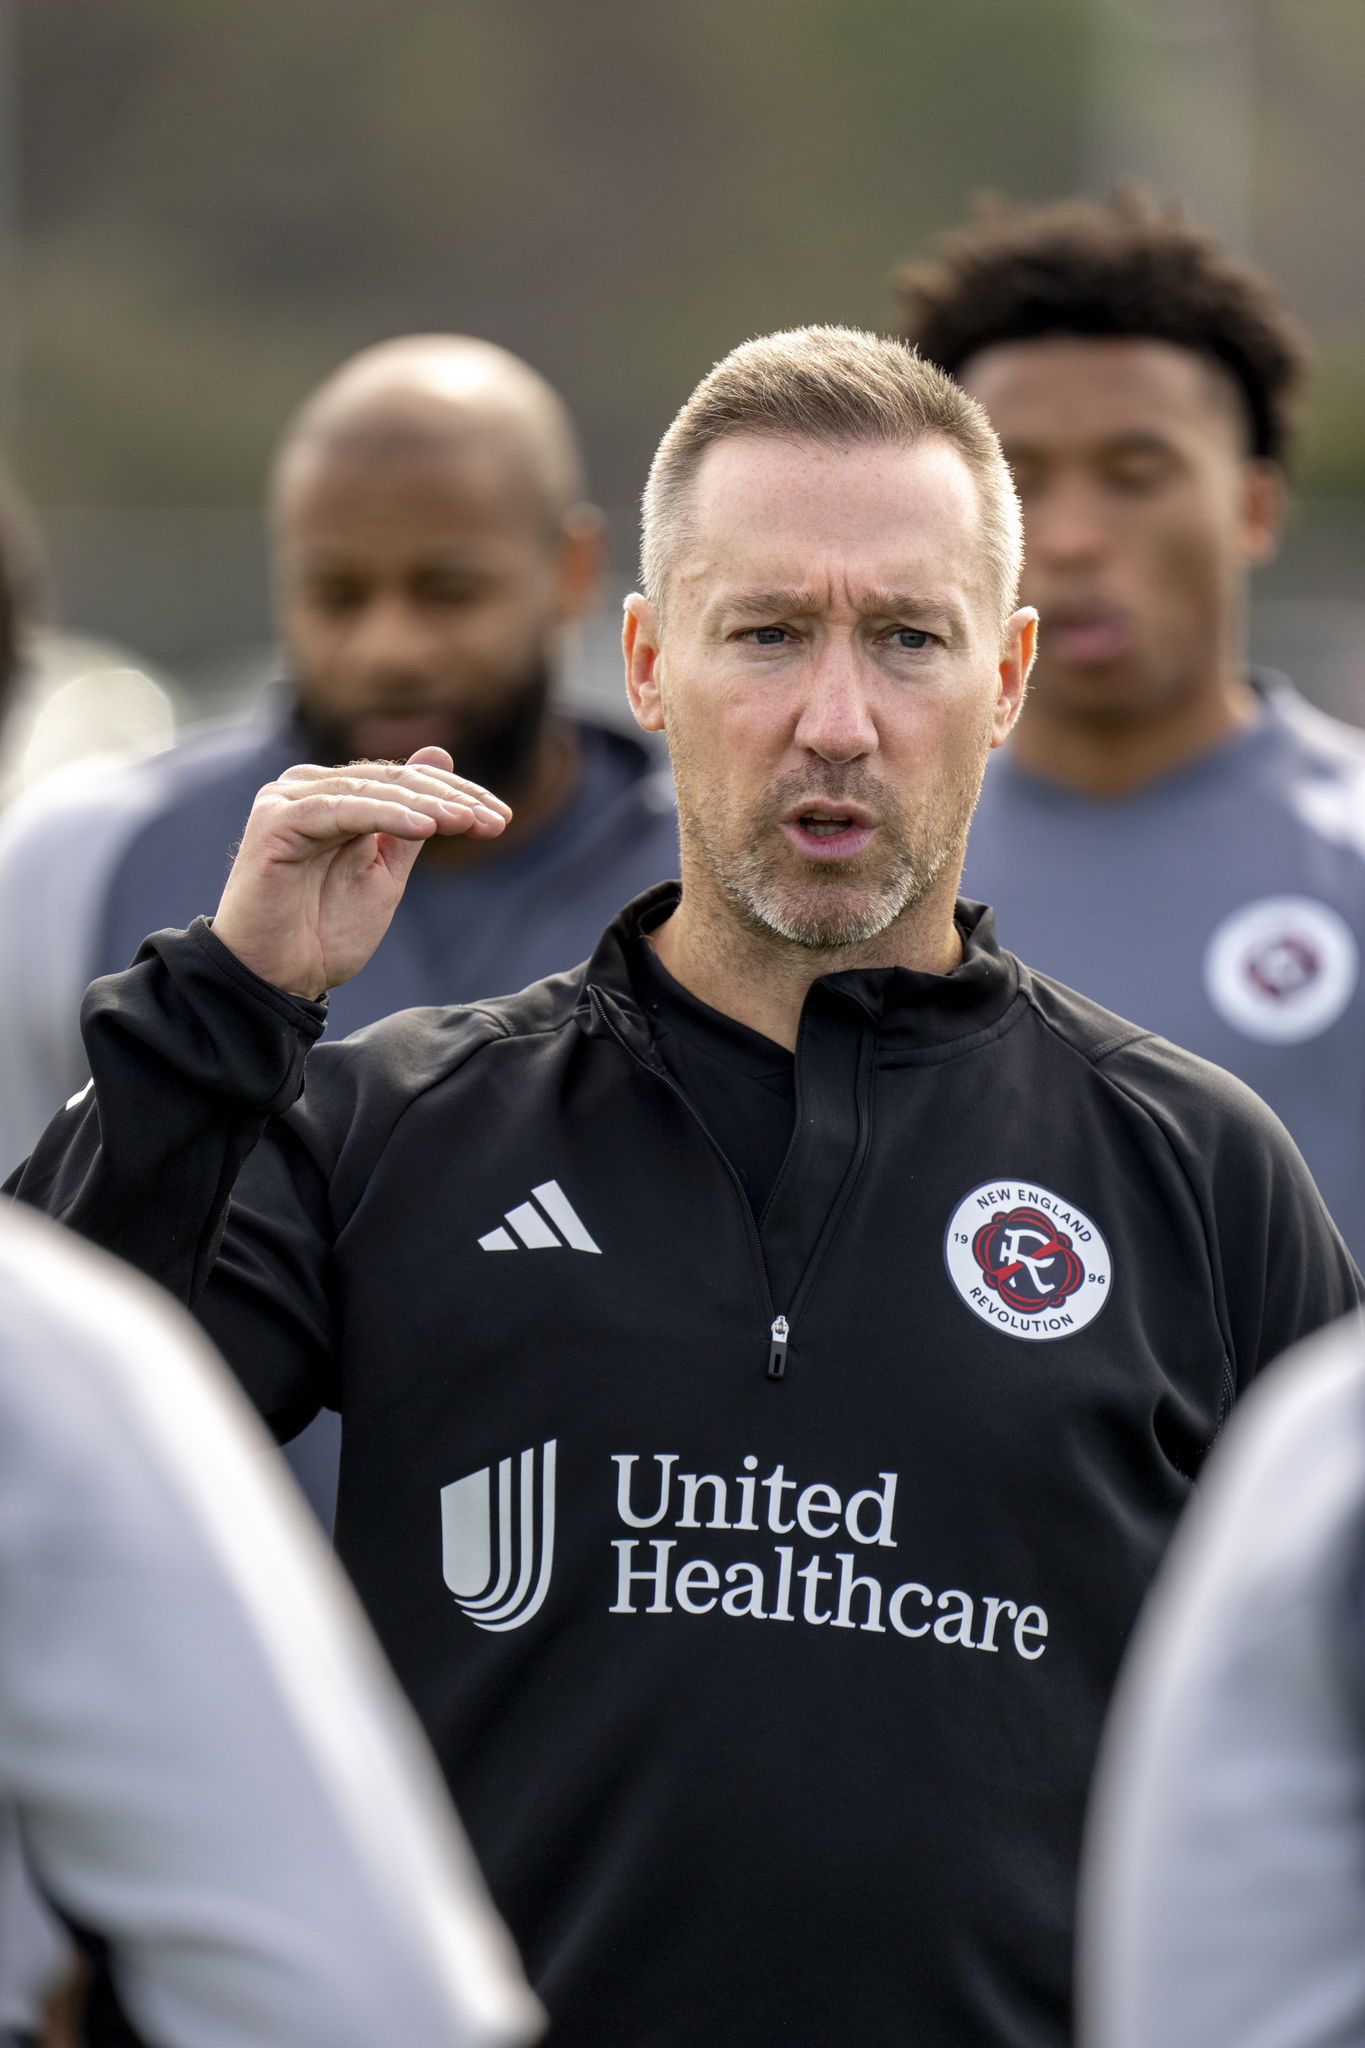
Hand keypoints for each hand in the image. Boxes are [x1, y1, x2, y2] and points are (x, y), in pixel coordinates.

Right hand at [211, 746, 509, 996]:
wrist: (274, 980)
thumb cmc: (322, 933)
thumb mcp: (384, 874)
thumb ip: (410, 821)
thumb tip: (441, 754)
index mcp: (334, 796)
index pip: (405, 781)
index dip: (458, 796)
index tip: (503, 820)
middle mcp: (307, 788)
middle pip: (393, 780)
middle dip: (451, 800)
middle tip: (495, 822)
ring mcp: (287, 800)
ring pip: (372, 789)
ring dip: (427, 806)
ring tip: (467, 822)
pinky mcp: (273, 821)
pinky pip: (340, 809)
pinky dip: (385, 815)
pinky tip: (426, 828)